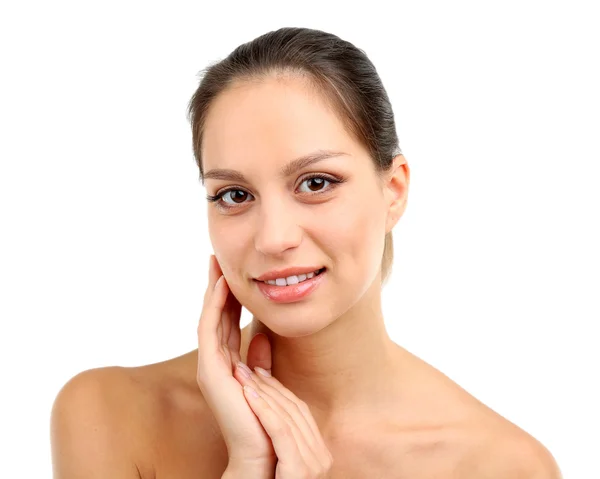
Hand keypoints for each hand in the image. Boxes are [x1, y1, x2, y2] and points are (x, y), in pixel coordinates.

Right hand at [196, 255, 276, 472]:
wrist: (263, 450)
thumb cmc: (266, 419)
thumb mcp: (266, 379)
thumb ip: (261, 357)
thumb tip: (263, 335)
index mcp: (229, 364)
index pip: (227, 323)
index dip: (229, 298)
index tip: (232, 273)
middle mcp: (216, 362)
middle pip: (215, 316)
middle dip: (216, 287)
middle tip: (217, 259)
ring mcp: (210, 366)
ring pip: (209, 318)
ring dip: (212, 290)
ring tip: (216, 264)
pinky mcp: (210, 370)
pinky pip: (209, 330)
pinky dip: (214, 306)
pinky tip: (221, 286)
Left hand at [234, 339, 333, 477]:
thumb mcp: (273, 450)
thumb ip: (275, 423)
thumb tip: (265, 387)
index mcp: (318, 449)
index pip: (298, 409)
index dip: (276, 387)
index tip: (256, 370)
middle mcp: (321, 456)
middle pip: (293, 410)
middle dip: (266, 386)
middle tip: (244, 367)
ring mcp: (314, 465)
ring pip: (287, 418)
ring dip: (262, 394)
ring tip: (241, 376)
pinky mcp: (300, 471)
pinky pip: (281, 434)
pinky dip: (265, 411)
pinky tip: (249, 395)